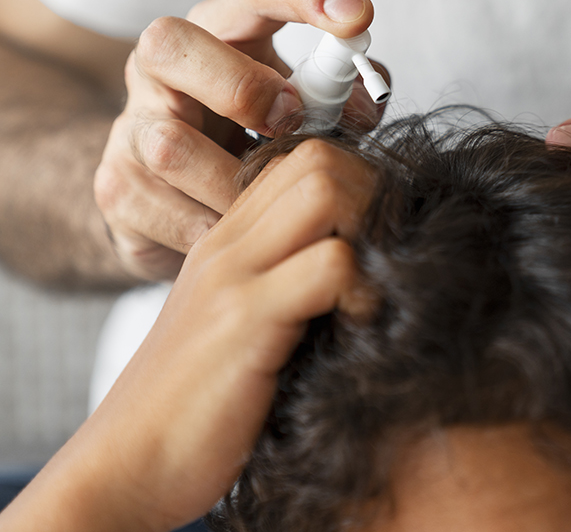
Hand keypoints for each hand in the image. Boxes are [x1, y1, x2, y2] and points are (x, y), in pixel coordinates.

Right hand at [1, 138, 376, 531]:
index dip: (361, 185)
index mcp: (229, 239)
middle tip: (391, 256)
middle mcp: (228, 243)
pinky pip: (331, 265)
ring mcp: (233, 275)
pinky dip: (365, 291)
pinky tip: (362, 327)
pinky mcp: (244, 319)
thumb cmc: (197, 403)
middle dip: (377, 196)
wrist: (127, 464)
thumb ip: (290, 286)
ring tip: (376, 288)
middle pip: (322, 158)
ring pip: (328, 190)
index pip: (305, 158)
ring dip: (373, 232)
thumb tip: (373, 272)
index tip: (383, 239)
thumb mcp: (246, 326)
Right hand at [94, 0, 389, 280]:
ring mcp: (130, 128)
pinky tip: (245, 232)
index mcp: (220, 34)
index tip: (359, 18)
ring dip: (237, 183)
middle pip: (172, 43)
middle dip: (240, 85)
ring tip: (275, 200)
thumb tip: (363, 109)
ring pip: (169, 147)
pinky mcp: (117, 189)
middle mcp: (161, 69)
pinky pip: (171, 215)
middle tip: (290, 122)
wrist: (172, 206)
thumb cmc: (253, 143)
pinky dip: (221, 231)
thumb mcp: (304, 110)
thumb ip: (343, 101)